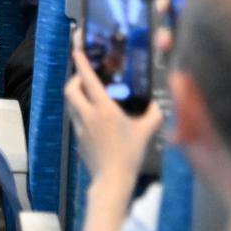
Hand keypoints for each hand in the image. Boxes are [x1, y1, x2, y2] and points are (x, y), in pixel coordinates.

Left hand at [66, 30, 162, 183]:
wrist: (112, 180)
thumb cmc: (130, 154)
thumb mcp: (147, 131)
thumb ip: (154, 114)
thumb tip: (160, 104)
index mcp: (104, 109)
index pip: (89, 80)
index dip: (82, 63)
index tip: (77, 50)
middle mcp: (88, 115)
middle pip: (70, 89)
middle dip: (74, 78)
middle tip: (85, 76)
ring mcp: (81, 127)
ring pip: (71, 103)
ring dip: (77, 94)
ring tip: (90, 93)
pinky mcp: (78, 138)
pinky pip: (75, 117)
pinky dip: (80, 110)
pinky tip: (93, 115)